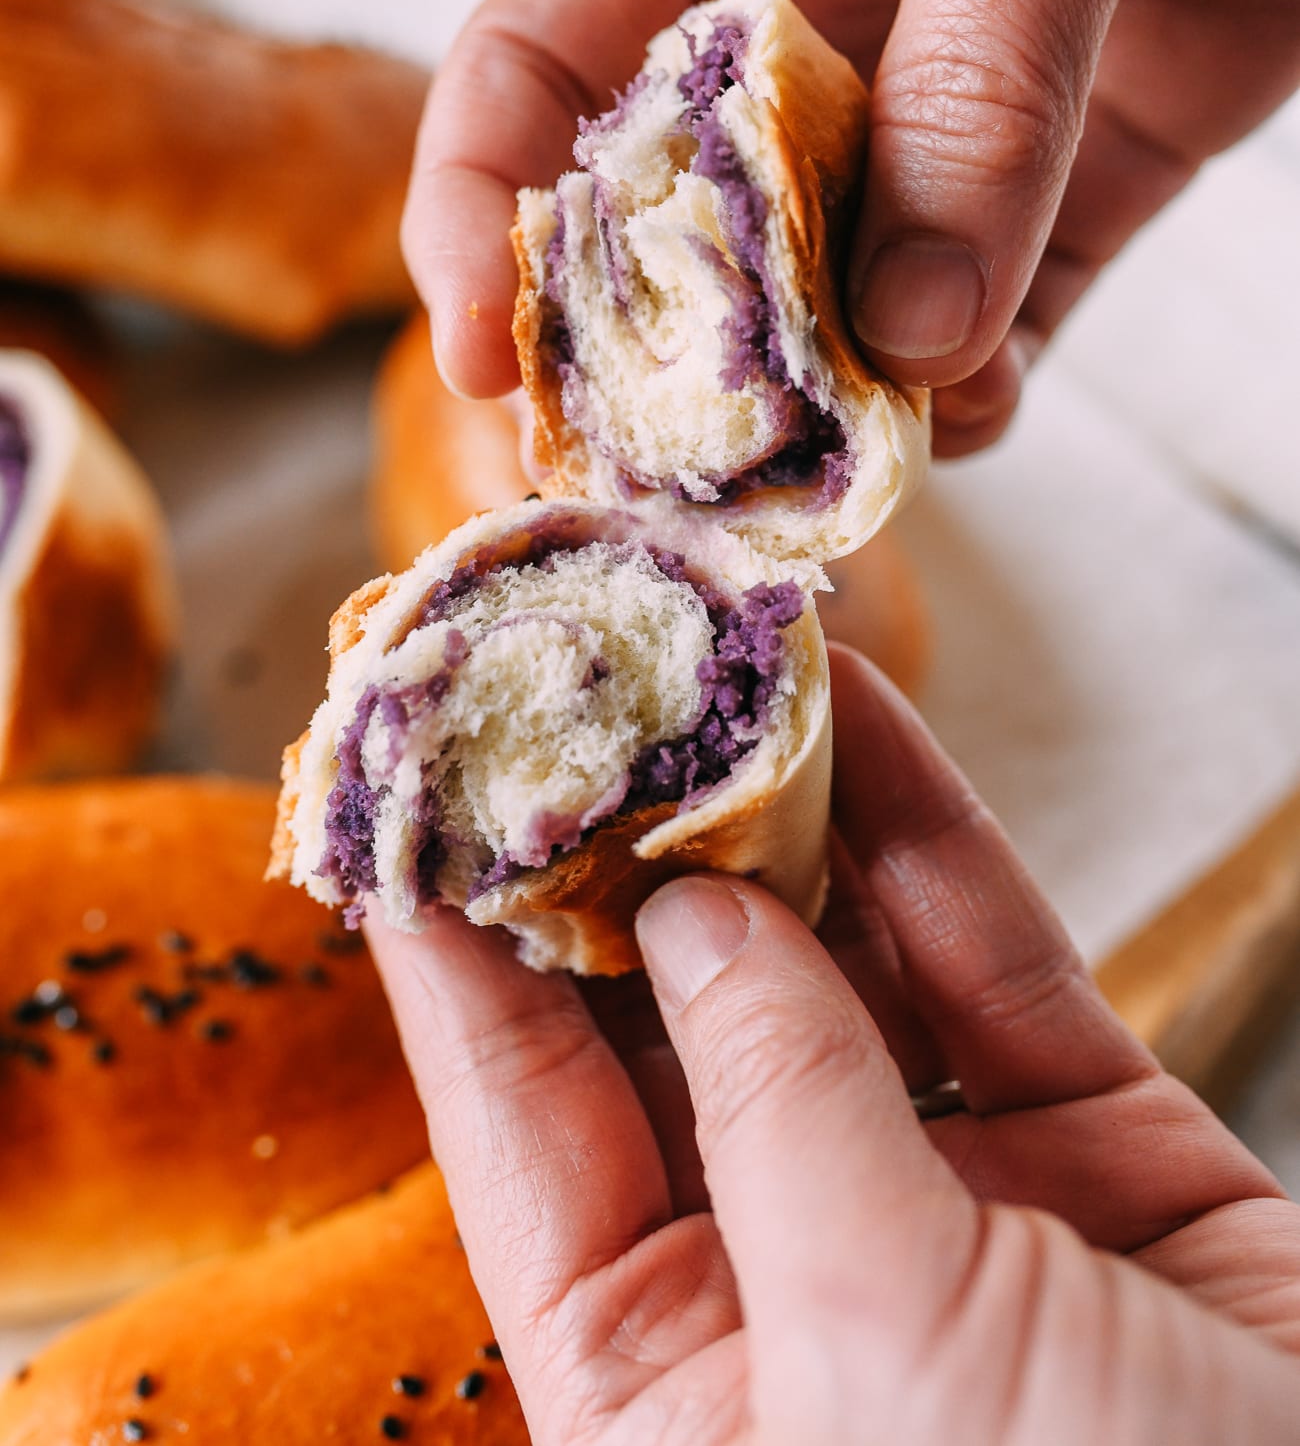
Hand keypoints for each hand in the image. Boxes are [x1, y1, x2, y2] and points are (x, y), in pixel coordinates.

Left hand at [370, 646, 1299, 1444]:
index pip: (522, 1137)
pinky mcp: (1097, 1155)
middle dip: (625, 853)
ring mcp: (950, 1213)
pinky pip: (988, 966)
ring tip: (707, 659)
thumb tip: (693, 919)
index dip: (458, 963)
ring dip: (780, 812)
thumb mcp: (882, 1348)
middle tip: (568, 684)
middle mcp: (792, 1291)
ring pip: (837, 972)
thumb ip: (781, 1110)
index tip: (413, 801)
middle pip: (672, 1029)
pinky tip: (862, 714)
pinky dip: (927, 838)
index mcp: (673, 1396)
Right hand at [404, 0, 1299, 454]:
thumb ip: (969, 81)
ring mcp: (938, 113)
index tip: (486, 353)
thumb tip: (904, 326)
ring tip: (852, 454)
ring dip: (827, 395)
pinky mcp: (1069, 178)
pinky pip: (986, 325)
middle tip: (662, 475)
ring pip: (829, 299)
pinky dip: (966, 392)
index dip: (484, 210)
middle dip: (658, 354)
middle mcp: (808, 19)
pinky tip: (971, 408)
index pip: (540, 63)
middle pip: (676, 223)